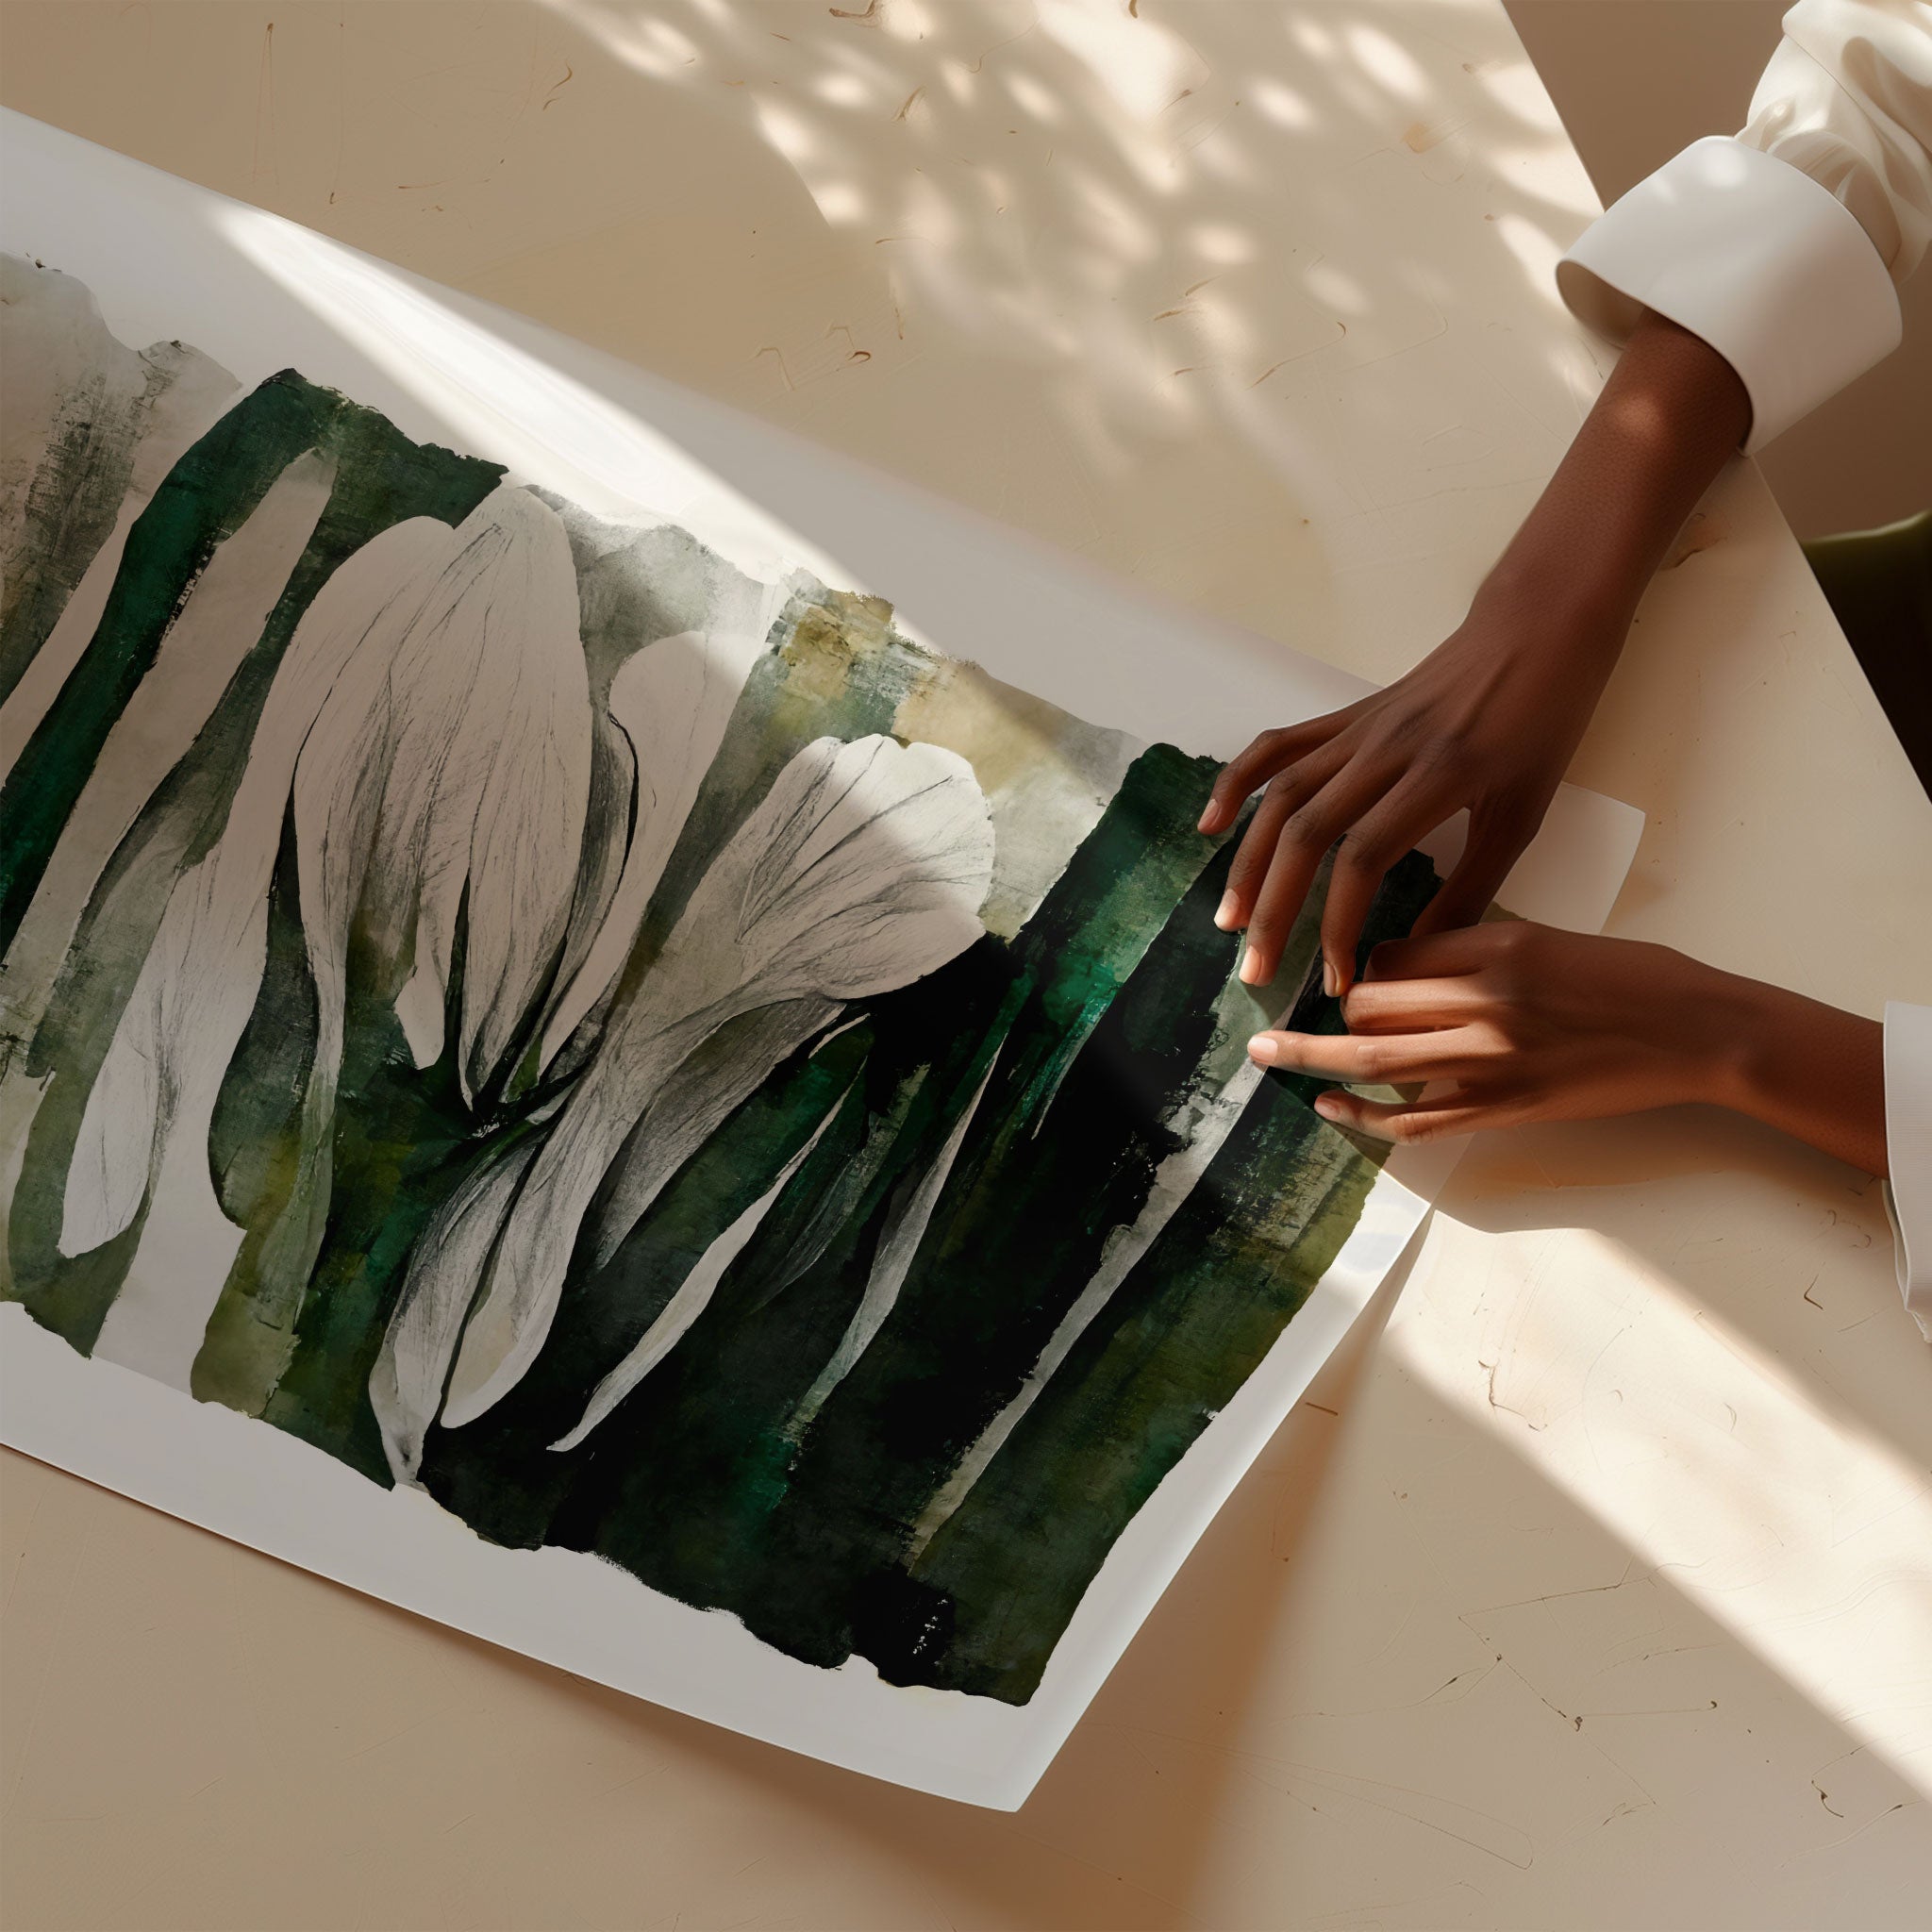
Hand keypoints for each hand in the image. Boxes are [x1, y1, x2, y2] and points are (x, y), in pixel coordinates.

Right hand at [1199, 585, 1620, 992]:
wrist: (1535, 629)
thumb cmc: (1542, 723)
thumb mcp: (1522, 814)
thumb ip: (1472, 887)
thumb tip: (1421, 952)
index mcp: (1438, 775)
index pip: (1363, 859)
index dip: (1338, 925)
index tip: (1336, 980)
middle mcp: (1386, 749)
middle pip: (1307, 834)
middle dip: (1275, 910)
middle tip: (1258, 970)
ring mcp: (1358, 728)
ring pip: (1282, 797)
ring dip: (1248, 863)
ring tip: (1230, 920)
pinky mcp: (1346, 715)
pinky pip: (1278, 748)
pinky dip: (1238, 784)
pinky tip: (1211, 825)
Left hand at [1245, 923, 1887, 1176]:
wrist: (1699, 1033)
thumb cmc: (1633, 977)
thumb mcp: (1548, 937)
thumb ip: (1475, 948)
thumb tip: (1402, 962)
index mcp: (1498, 945)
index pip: (1394, 951)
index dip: (1365, 962)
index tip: (1357, 971)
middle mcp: (1486, 1002)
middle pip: (1371, 1003)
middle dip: (1333, 1011)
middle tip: (1297, 1014)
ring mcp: (1493, 1062)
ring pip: (1377, 1060)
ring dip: (1313, 1057)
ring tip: (1266, 1055)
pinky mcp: (1506, 1109)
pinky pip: (1416, 1119)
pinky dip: (1364, 1113)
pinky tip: (1329, 1105)